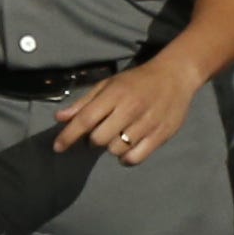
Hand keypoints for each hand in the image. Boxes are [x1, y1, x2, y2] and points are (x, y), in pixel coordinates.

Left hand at [54, 52, 208, 167]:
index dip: (68, 136)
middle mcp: (130, 109)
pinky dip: (126, 158)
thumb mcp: (109, 84)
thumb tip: (60, 118)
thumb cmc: (137, 81)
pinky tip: (127, 149)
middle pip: (99, 139)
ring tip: (117, 136)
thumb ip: (85, 102)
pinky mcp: (161, 135)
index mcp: (115, 94)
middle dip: (93, 140)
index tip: (57, 147)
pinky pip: (135, 158)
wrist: (175, 76)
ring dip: (111, 147)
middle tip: (100, 132)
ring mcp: (147, 123)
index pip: (86, 119)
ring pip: (116, 150)